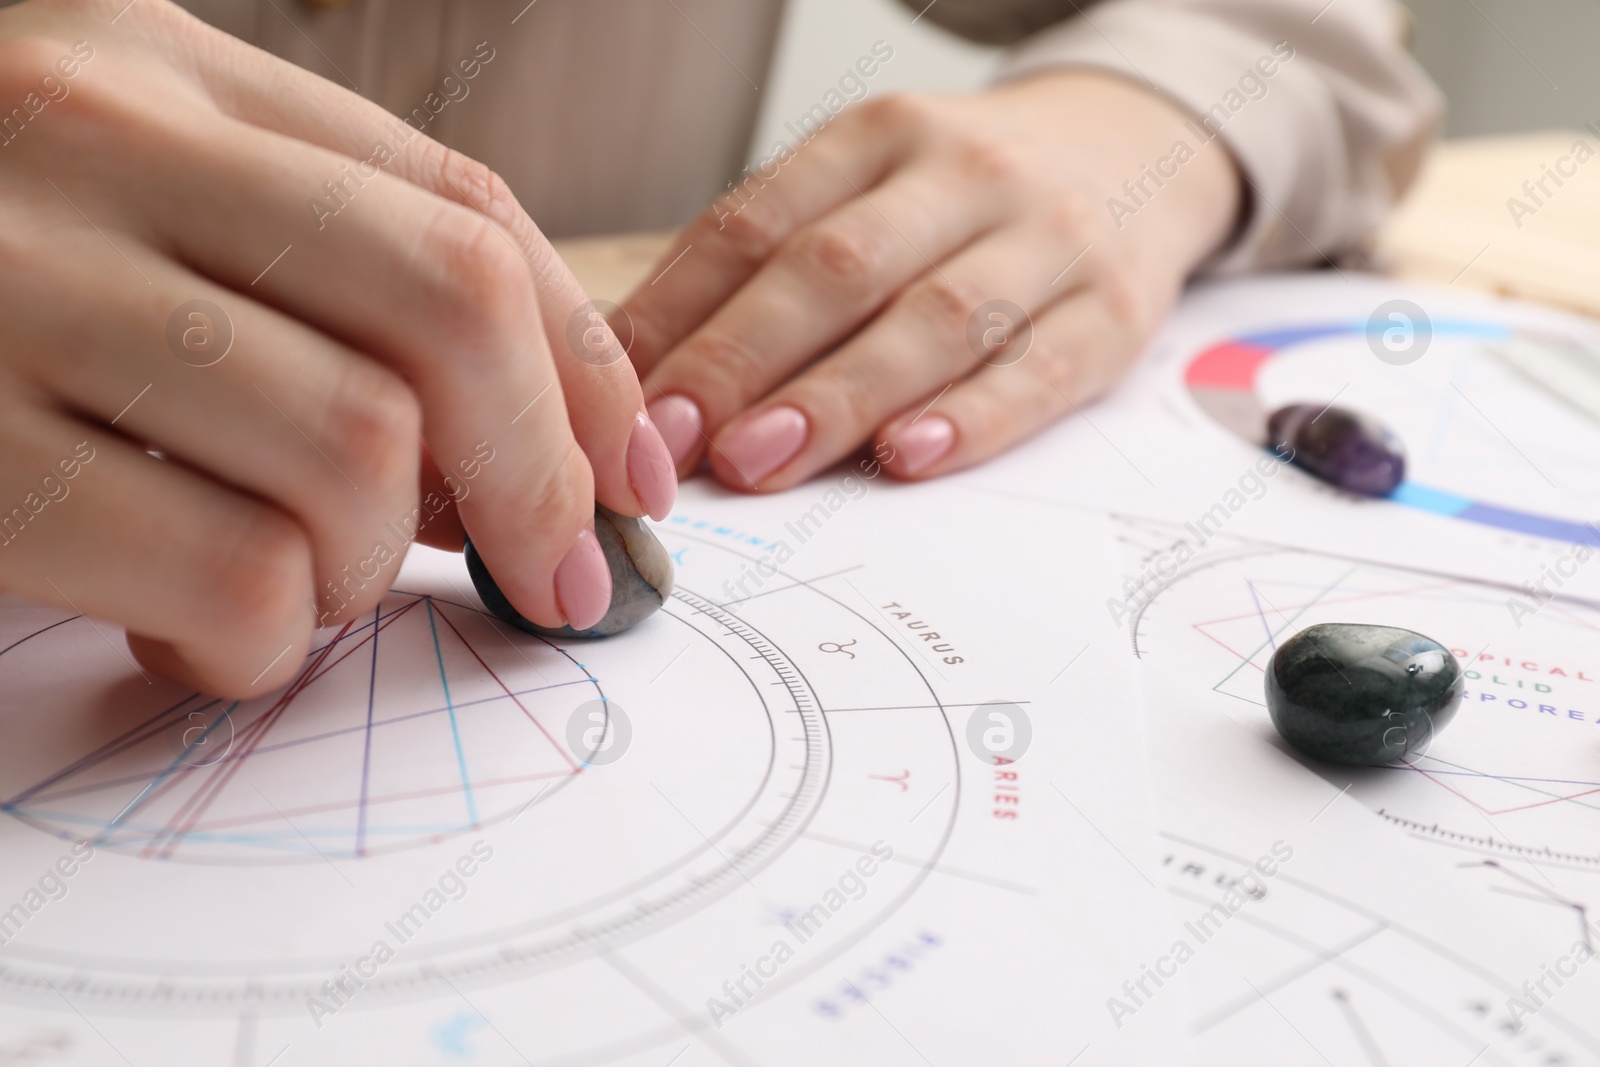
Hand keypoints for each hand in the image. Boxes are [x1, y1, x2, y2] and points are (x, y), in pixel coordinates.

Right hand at [0, 0, 674, 696]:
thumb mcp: (139, 192)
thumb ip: (325, 269)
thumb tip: (547, 444)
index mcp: (165, 67)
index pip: (465, 210)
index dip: (585, 366)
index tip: (630, 483)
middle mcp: (94, 144)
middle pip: (447, 308)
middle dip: (539, 471)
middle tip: (551, 574)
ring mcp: (10, 291)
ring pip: (354, 452)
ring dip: (370, 566)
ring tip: (302, 587)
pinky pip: (224, 577)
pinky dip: (259, 643)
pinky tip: (200, 637)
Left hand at [622, 71, 1240, 488]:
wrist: (1138, 151)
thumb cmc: (966, 197)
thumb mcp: (871, 188)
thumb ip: (773, 265)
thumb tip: (641, 364)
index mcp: (878, 135)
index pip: (757, 222)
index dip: (683, 314)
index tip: (626, 398)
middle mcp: (963, 173)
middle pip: (837, 269)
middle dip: (744, 360)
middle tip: (679, 444)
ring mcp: (1049, 238)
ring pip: (933, 319)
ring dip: (838, 396)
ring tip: (763, 461)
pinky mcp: (1117, 310)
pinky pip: (1043, 368)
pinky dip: (975, 417)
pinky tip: (910, 457)